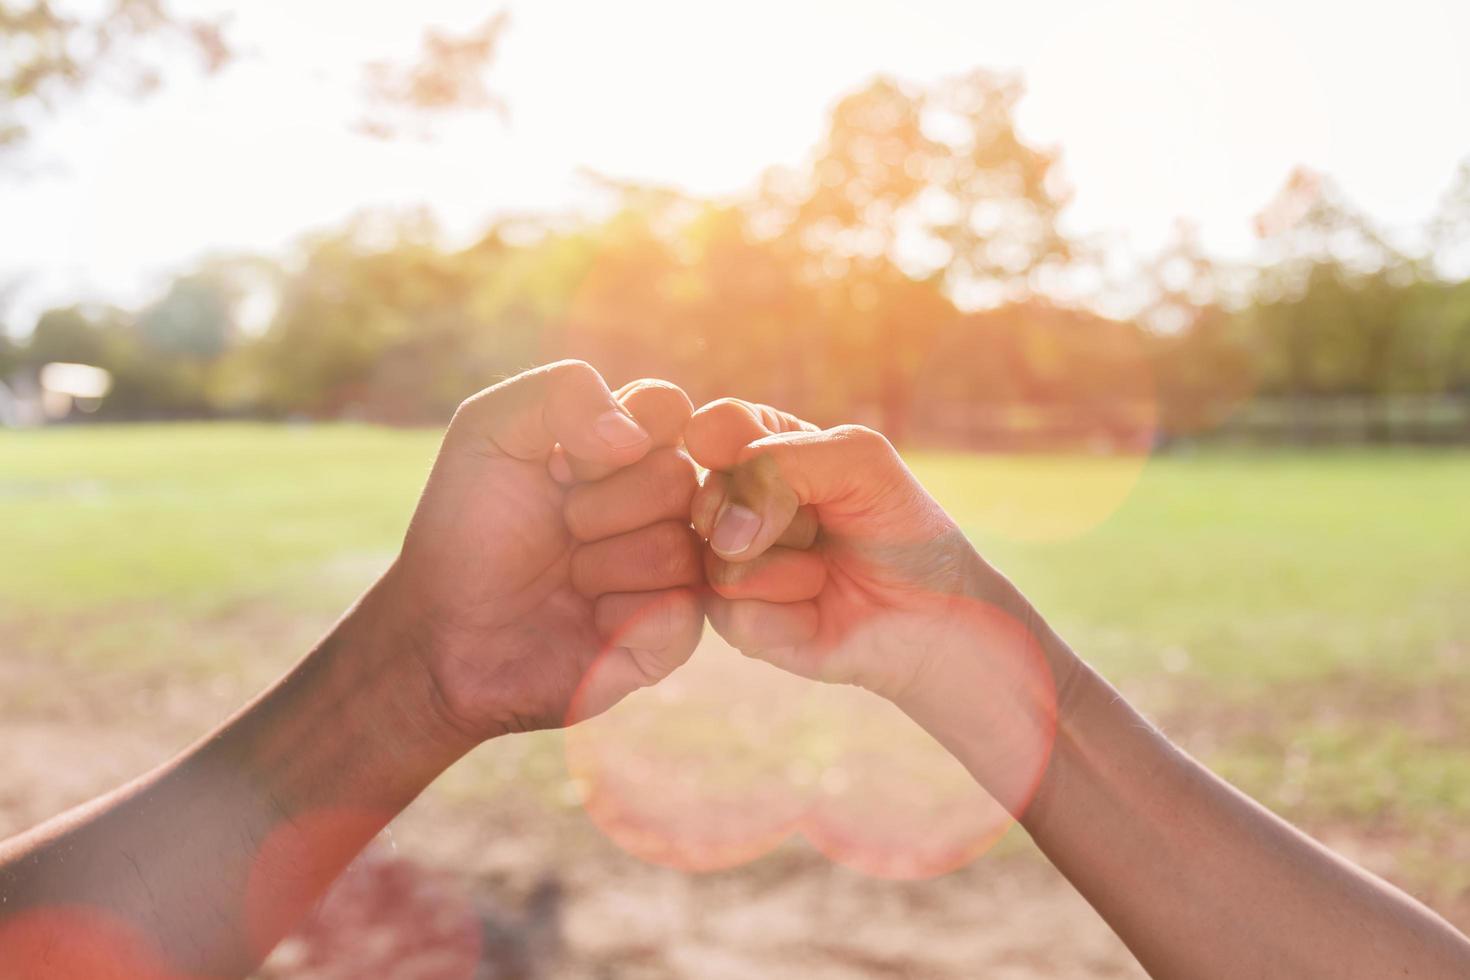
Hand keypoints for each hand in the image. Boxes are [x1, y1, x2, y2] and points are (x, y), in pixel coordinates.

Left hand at [378, 361, 703, 742]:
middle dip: (599, 508)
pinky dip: (617, 617)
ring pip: (680, 550)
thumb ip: (561, 392)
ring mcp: (671, 572)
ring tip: (567, 578)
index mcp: (627, 447)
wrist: (439, 630)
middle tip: (560, 529)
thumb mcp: (489, 433)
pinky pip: (679, 615)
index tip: (561, 466)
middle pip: (679, 480)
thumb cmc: (467, 529)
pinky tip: (587, 620)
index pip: (668, 409)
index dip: (614, 437)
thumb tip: (635, 435)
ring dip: (602, 566)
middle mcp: (661, 505)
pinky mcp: (669, 638)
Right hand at [685, 399, 1068, 808]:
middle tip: (825, 528)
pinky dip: (792, 614)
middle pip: (709, 497)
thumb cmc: (901, 528)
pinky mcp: (732, 622)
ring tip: (824, 571)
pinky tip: (817, 612)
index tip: (807, 474)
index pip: (710, 428)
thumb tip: (721, 536)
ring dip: (793, 568)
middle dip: (785, 515)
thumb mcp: (859, 459)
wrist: (934, 615)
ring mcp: (723, 564)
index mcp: (754, 448)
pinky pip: (736, 613)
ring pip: (720, 559)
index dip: (746, 453)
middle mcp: (728, 504)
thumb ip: (779, 464)